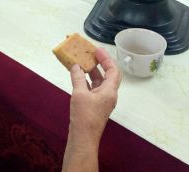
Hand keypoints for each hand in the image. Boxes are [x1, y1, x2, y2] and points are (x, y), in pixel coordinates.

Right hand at [62, 48, 120, 171]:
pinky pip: (93, 89)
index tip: (97, 50)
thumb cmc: (84, 116)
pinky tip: (78, 76)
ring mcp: (102, 101)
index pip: (113, 70)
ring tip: (82, 62)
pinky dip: (86, 81)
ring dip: (92, 72)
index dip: (106, 59)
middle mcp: (108, 95)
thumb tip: (75, 66)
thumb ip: (78, 78)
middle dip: (100, 64)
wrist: (83, 138)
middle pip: (108, 75)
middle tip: (91, 54)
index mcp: (110, 91)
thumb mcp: (80, 94)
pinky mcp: (94, 106)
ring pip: (99, 82)